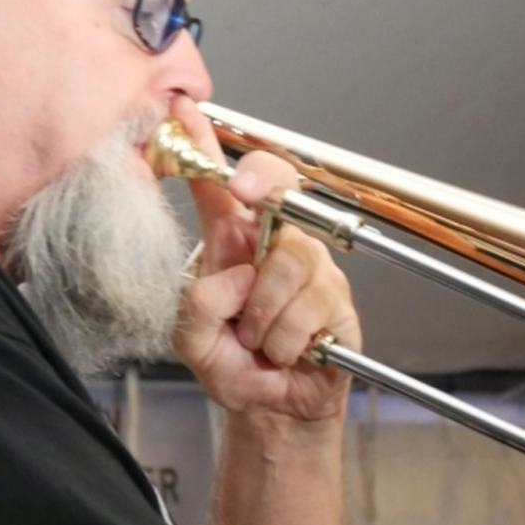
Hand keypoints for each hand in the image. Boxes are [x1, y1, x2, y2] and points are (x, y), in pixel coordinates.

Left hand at [170, 98, 360, 420]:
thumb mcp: (191, 339)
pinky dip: (287, 338)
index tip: (185, 115)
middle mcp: (274, 243)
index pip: (217, 183)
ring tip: (257, 339)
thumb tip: (236, 277)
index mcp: (232, 243)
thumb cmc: (234, 365)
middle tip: (241, 193)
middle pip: (278, 184)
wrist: (271, 410)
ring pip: (291, 259)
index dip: (202, 144)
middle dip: (260, 178)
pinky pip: (312, 305)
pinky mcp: (339, 298)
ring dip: (264, 311)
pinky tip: (285, 351)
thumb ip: (195, 306)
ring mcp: (311, 267)